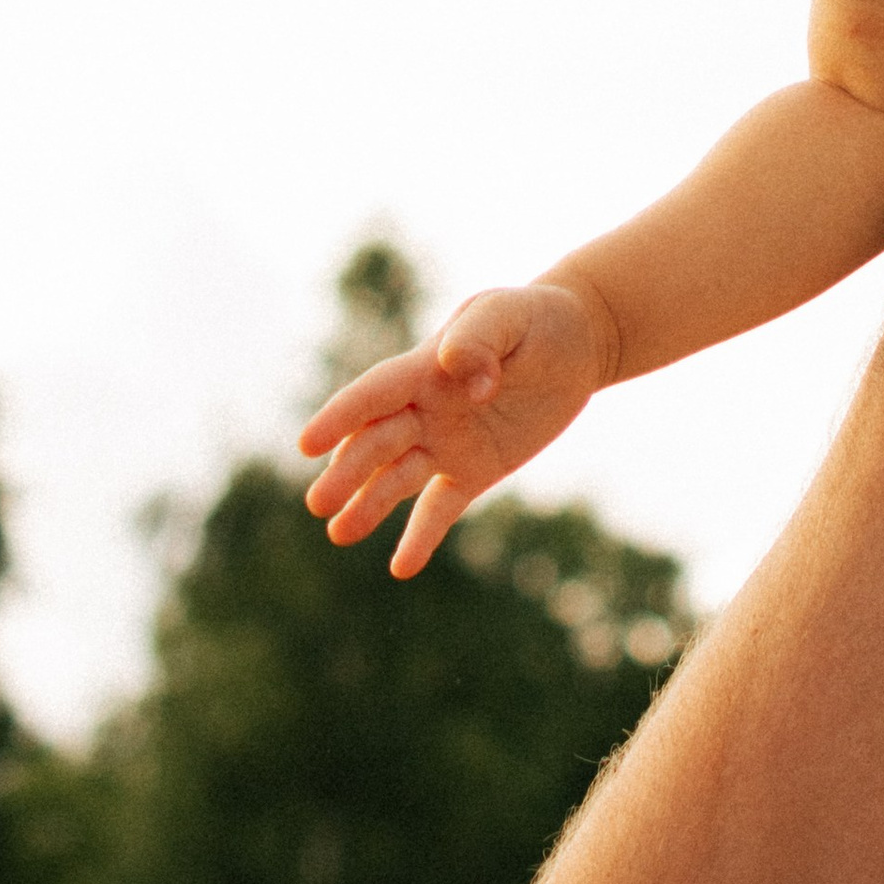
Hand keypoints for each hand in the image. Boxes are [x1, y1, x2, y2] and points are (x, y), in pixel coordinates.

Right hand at [297, 279, 616, 575]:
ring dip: (367, 505)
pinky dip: (420, 537)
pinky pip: (440, 508)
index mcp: (425, 368)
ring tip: (338, 534)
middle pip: (377, 442)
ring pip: (396, 479)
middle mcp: (425, 410)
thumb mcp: (508, 315)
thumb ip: (479, 339)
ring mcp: (445, 443)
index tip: (308, 444)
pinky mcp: (473, 472)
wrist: (575, 344)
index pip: (374, 394)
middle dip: (348, 471)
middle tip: (319, 503)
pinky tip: (401, 567)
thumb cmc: (534, 320)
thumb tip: (456, 374)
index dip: (341, 417)